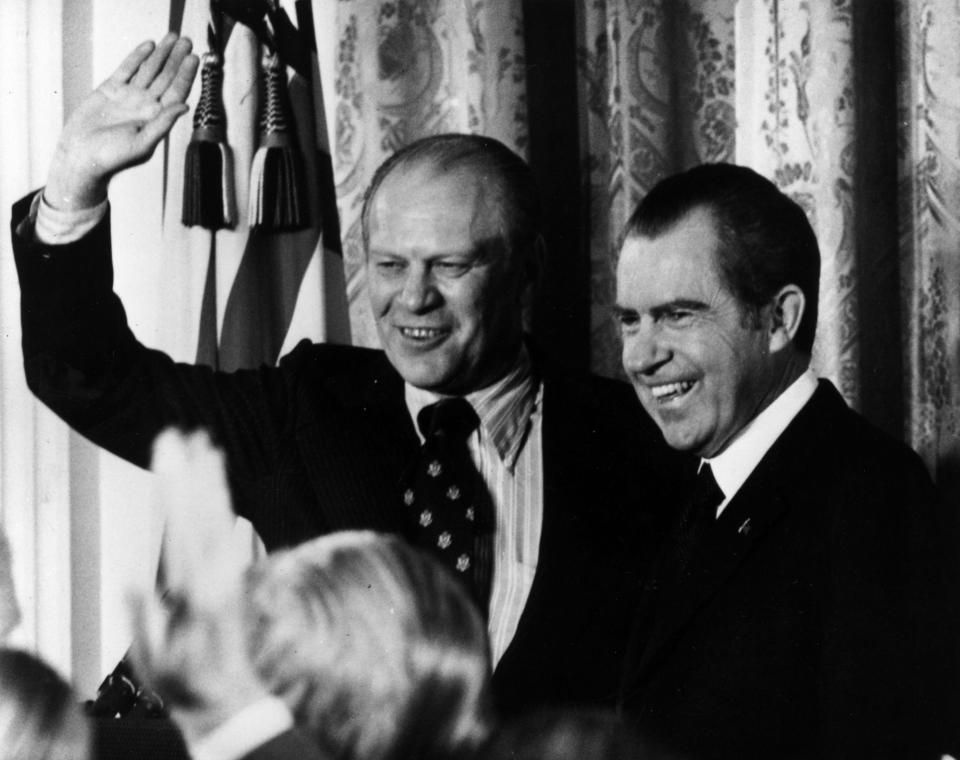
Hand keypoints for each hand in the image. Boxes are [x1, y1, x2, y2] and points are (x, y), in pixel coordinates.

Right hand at [45, 33, 198, 209]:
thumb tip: (184, 106)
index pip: (176, 93)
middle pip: (165, 78)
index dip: (185, 76)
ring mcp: (129, 97)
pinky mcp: (110, 90)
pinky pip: (127, 69)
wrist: (81, 156)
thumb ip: (163, 124)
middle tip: (186, 41)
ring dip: (161, 55)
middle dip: (176, 60)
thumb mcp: (142, 143)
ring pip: (149, 70)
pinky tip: (149, 46)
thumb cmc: (112, 158)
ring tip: (172, 38)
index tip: (194, 59)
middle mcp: (146, 106)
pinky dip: (137, 57)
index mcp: (156, 119)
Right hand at [129, 429, 268, 744]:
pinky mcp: (235, 574)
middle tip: (183, 433)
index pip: (183, 524)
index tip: (167, 454)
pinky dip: (223, 502)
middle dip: (191, 470)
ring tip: (206, 444)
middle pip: (204, 511)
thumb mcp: (155, 662)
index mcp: (197, 588)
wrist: (229, 696)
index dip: (175, 486)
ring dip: (212, 479)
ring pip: (221, 516)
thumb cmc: (186, 682)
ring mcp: (230, 572)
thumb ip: (146, 620)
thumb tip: (133, 580)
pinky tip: (220, 483)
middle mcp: (218, 573)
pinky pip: (230, 530)